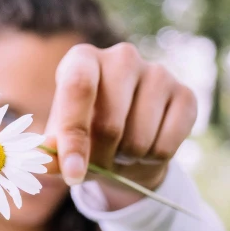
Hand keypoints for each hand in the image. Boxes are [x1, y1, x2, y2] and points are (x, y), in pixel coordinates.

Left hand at [44, 43, 197, 209]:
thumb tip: (44, 161)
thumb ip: (50, 152)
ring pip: (139, 140)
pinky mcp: (185, 95)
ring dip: (126, 160)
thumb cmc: (86, 136)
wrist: (128, 144)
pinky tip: (147, 147)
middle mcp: (121, 56)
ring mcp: (157, 72)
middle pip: (109, 123)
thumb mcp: (61, 144)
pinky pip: (166, 145)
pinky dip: (152, 160)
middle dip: (100, 158)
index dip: (74, 134)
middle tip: (98, 161)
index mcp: (82, 59)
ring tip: (121, 150)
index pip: (78, 88)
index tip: (73, 173)